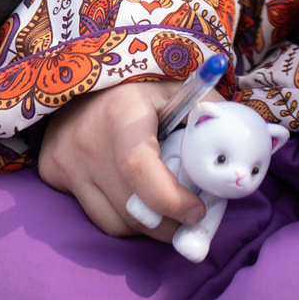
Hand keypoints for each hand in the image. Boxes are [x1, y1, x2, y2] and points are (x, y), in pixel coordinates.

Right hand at [37, 80, 205, 241]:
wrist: (81, 75)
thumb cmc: (139, 84)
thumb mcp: (175, 87)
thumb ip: (210, 111)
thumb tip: (245, 143)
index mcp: (121, 114)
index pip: (140, 169)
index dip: (171, 199)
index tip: (198, 212)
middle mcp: (86, 141)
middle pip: (131, 208)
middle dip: (169, 225)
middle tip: (194, 221)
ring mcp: (65, 160)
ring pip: (113, 222)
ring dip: (145, 224)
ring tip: (164, 208)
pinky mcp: (53, 173)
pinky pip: (94, 213)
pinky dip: (119, 214)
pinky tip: (132, 195)